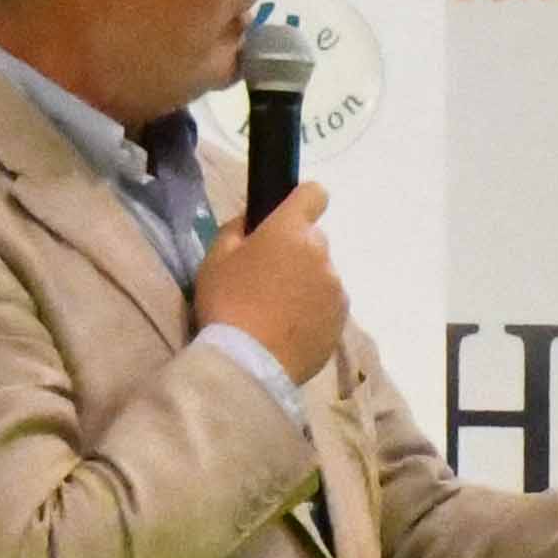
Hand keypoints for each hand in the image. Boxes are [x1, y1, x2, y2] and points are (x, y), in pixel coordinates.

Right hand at [191, 184, 345, 381]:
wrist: (250, 362)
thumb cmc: (227, 303)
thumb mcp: (215, 258)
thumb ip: (237, 230)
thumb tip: (252, 222)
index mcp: (290, 231)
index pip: (314, 194)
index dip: (302, 202)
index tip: (287, 219)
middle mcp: (322, 254)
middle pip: (313, 240)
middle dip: (295, 251)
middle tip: (266, 277)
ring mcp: (336, 288)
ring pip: (321, 274)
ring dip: (305, 282)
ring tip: (276, 310)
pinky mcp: (342, 319)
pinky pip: (328, 303)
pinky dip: (313, 309)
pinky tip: (288, 328)